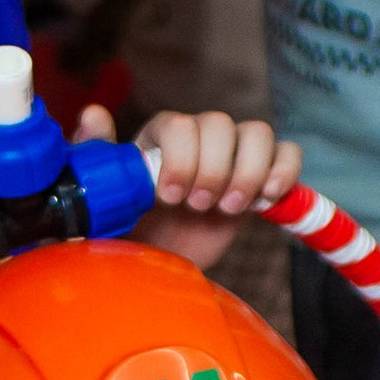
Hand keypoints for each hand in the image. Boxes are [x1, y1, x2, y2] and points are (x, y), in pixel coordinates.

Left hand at [75, 103, 299, 270]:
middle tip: (197, 207)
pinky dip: (284, 172)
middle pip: (220, 124)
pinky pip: (287, 153)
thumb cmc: (132, 231)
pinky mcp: (261, 175)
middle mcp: (200, 138)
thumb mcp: (106, 200)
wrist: (164, 264)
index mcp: (161, 137)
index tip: (169, 197)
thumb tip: (92, 114)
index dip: (179, 158)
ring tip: (228, 208)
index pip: (179, 124)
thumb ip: (96, 156)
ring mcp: (234, 155)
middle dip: (212, 170)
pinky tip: (264, 201)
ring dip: (248, 172)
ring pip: (257, 133)